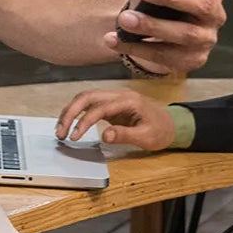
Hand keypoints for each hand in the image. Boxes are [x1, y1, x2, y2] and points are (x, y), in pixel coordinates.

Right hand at [56, 88, 175, 147]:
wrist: (171, 125)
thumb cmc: (161, 131)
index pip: (99, 107)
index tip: (75, 136)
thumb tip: (104, 135)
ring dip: (70, 112)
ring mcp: (113, 98)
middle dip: (70, 112)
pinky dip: (76, 113)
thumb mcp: (147, 137)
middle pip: (86, 97)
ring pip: (84, 98)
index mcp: (128, 100)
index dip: (84, 121)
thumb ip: (125, 135)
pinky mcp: (109, 104)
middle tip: (60, 131)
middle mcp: (117, 94)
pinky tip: (70, 124)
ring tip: (61, 130)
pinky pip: (88, 104)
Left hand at [105, 0, 232, 76]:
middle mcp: (214, 14)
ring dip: (151, 25)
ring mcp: (204, 39)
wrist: (138, 28)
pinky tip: (114, 39)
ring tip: (124, 19)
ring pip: (183, 34)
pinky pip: (163, 55)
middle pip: (202, 4)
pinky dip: (135, 47)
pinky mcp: (188, 60)